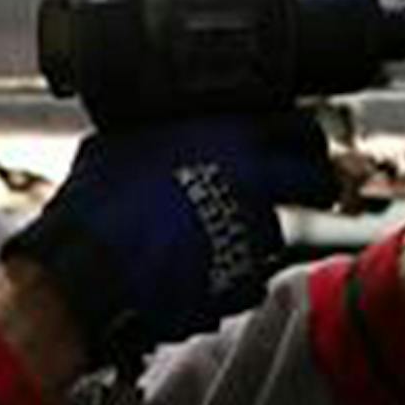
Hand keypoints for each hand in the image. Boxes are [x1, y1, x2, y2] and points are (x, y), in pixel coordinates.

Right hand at [3, 112, 337, 367]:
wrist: (86, 269)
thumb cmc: (98, 202)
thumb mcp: (126, 140)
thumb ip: (166, 129)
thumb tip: (171, 123)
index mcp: (228, 137)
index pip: (300, 128)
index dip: (305, 138)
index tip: (304, 145)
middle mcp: (251, 182)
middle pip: (316, 178)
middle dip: (318, 183)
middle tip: (311, 188)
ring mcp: (249, 235)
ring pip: (276, 230)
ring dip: (255, 232)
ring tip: (213, 235)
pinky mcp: (239, 281)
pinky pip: (250, 276)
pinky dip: (232, 276)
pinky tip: (197, 271)